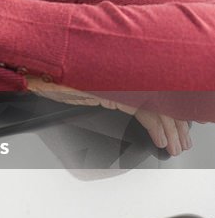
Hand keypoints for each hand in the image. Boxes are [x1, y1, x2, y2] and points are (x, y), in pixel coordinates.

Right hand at [26, 77, 192, 155]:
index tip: (178, 126)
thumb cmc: (53, 78)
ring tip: (174, 146)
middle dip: (176, 123)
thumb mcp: (86, 90)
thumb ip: (108, 95)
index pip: (158, 91)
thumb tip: (128, 109)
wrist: (36, 72)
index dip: (172, 110)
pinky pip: (146, 111)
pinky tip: (160, 140)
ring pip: (160, 105)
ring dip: (171, 129)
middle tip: (181, 141)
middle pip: (164, 98)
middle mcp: (126, 72)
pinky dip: (157, 128)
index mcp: (122, 71)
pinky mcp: (116, 89)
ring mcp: (122, 78)